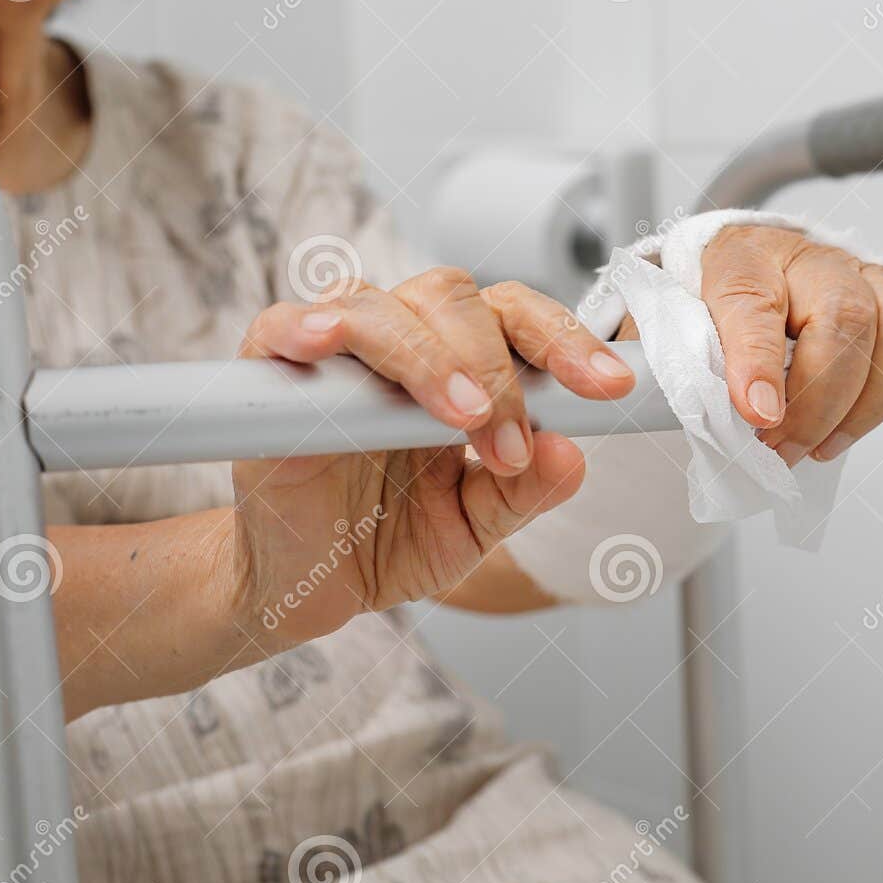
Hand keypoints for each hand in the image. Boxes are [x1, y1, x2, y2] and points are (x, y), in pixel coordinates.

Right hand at [228, 269, 634, 645]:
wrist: (303, 583)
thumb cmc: (388, 539)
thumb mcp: (473, 529)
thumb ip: (524, 494)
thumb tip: (572, 455)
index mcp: (463, 368)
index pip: (520, 322)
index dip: (568, 343)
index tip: (612, 387)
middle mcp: (406, 343)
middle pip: (459, 299)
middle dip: (499, 366)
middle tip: (512, 442)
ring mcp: (337, 352)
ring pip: (385, 307)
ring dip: (430, 358)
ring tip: (461, 417)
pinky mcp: (270, 370)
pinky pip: (285, 324)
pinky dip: (311, 326)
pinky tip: (332, 344)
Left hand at [698, 224, 882, 462]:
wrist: (746, 276)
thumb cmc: (719, 310)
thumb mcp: (682, 333)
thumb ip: (692, 366)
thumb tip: (712, 409)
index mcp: (744, 261)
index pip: (755, 301)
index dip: (758, 363)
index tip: (759, 415)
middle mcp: (813, 261)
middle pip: (846, 318)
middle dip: (820, 403)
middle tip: (784, 448)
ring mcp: (865, 274)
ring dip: (872, 400)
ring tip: (827, 443)